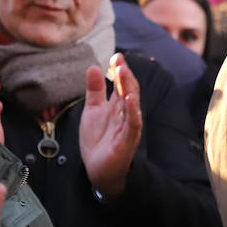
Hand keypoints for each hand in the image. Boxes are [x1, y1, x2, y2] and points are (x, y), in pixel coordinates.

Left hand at [79, 53, 142, 196]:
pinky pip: (133, 124)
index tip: (116, 56)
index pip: (122, 84)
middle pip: (128, 90)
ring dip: (129, 88)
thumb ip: (95, 90)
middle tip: (120, 60)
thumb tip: (95, 67)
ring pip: (132, 104)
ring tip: (124, 72)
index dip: (120, 70)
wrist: (97, 169)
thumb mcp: (92, 110)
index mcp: (118, 106)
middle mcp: (125, 114)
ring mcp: (128, 127)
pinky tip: (129, 99)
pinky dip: (132, 111)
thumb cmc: (98, 140)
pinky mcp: (128, 141)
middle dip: (125, 75)